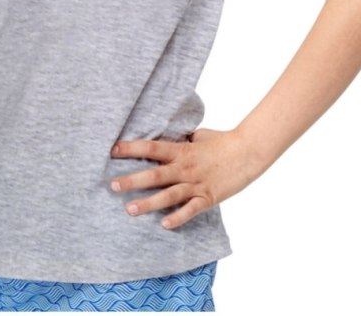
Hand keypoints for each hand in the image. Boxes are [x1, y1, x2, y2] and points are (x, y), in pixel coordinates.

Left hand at [109, 127, 257, 229]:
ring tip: (129, 209)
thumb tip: (162, 140)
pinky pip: (191, 210)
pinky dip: (178, 218)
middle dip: (132, 180)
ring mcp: (196, 184)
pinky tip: (164, 225)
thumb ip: (179, 141)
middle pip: (155, 174)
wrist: (248, 151)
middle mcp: (185, 167)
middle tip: (112, 185)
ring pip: (169, 195)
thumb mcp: (197, 136)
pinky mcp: (208, 198)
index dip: (132, 148)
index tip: (112, 150)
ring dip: (148, 203)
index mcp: (182, 149)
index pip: (152, 147)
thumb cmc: (221, 141)